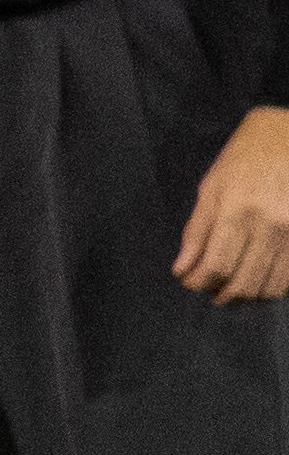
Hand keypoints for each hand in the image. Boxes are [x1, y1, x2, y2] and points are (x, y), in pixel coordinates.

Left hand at [174, 107, 288, 301]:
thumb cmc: (245, 158)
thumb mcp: (211, 187)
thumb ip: (196, 231)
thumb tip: (182, 269)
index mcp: (237, 210)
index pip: (216, 265)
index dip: (200, 282)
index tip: (190, 283)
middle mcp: (269, 225)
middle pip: (244, 281)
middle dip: (223, 295)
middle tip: (212, 293)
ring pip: (270, 285)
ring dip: (248, 296)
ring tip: (233, 291)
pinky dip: (272, 287)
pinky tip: (259, 281)